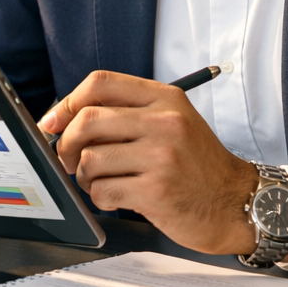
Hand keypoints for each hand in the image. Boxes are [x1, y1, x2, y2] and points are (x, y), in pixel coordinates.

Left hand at [40, 71, 260, 255]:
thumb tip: (65, 119)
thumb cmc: (198, 165)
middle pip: (87, 120)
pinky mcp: (156, 191)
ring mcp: (161, 156)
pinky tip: (116, 197)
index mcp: (166, 98)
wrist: (235, 203)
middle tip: (66, 158)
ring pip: (89, 159)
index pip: (100, 83)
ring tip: (101, 181)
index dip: (67, 102)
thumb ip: (129, 113)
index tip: (53, 122)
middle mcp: (164, 122)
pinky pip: (102, 190)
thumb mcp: (174, 123)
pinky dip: (99, 198)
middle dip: (65, 143)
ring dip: (84, 176)